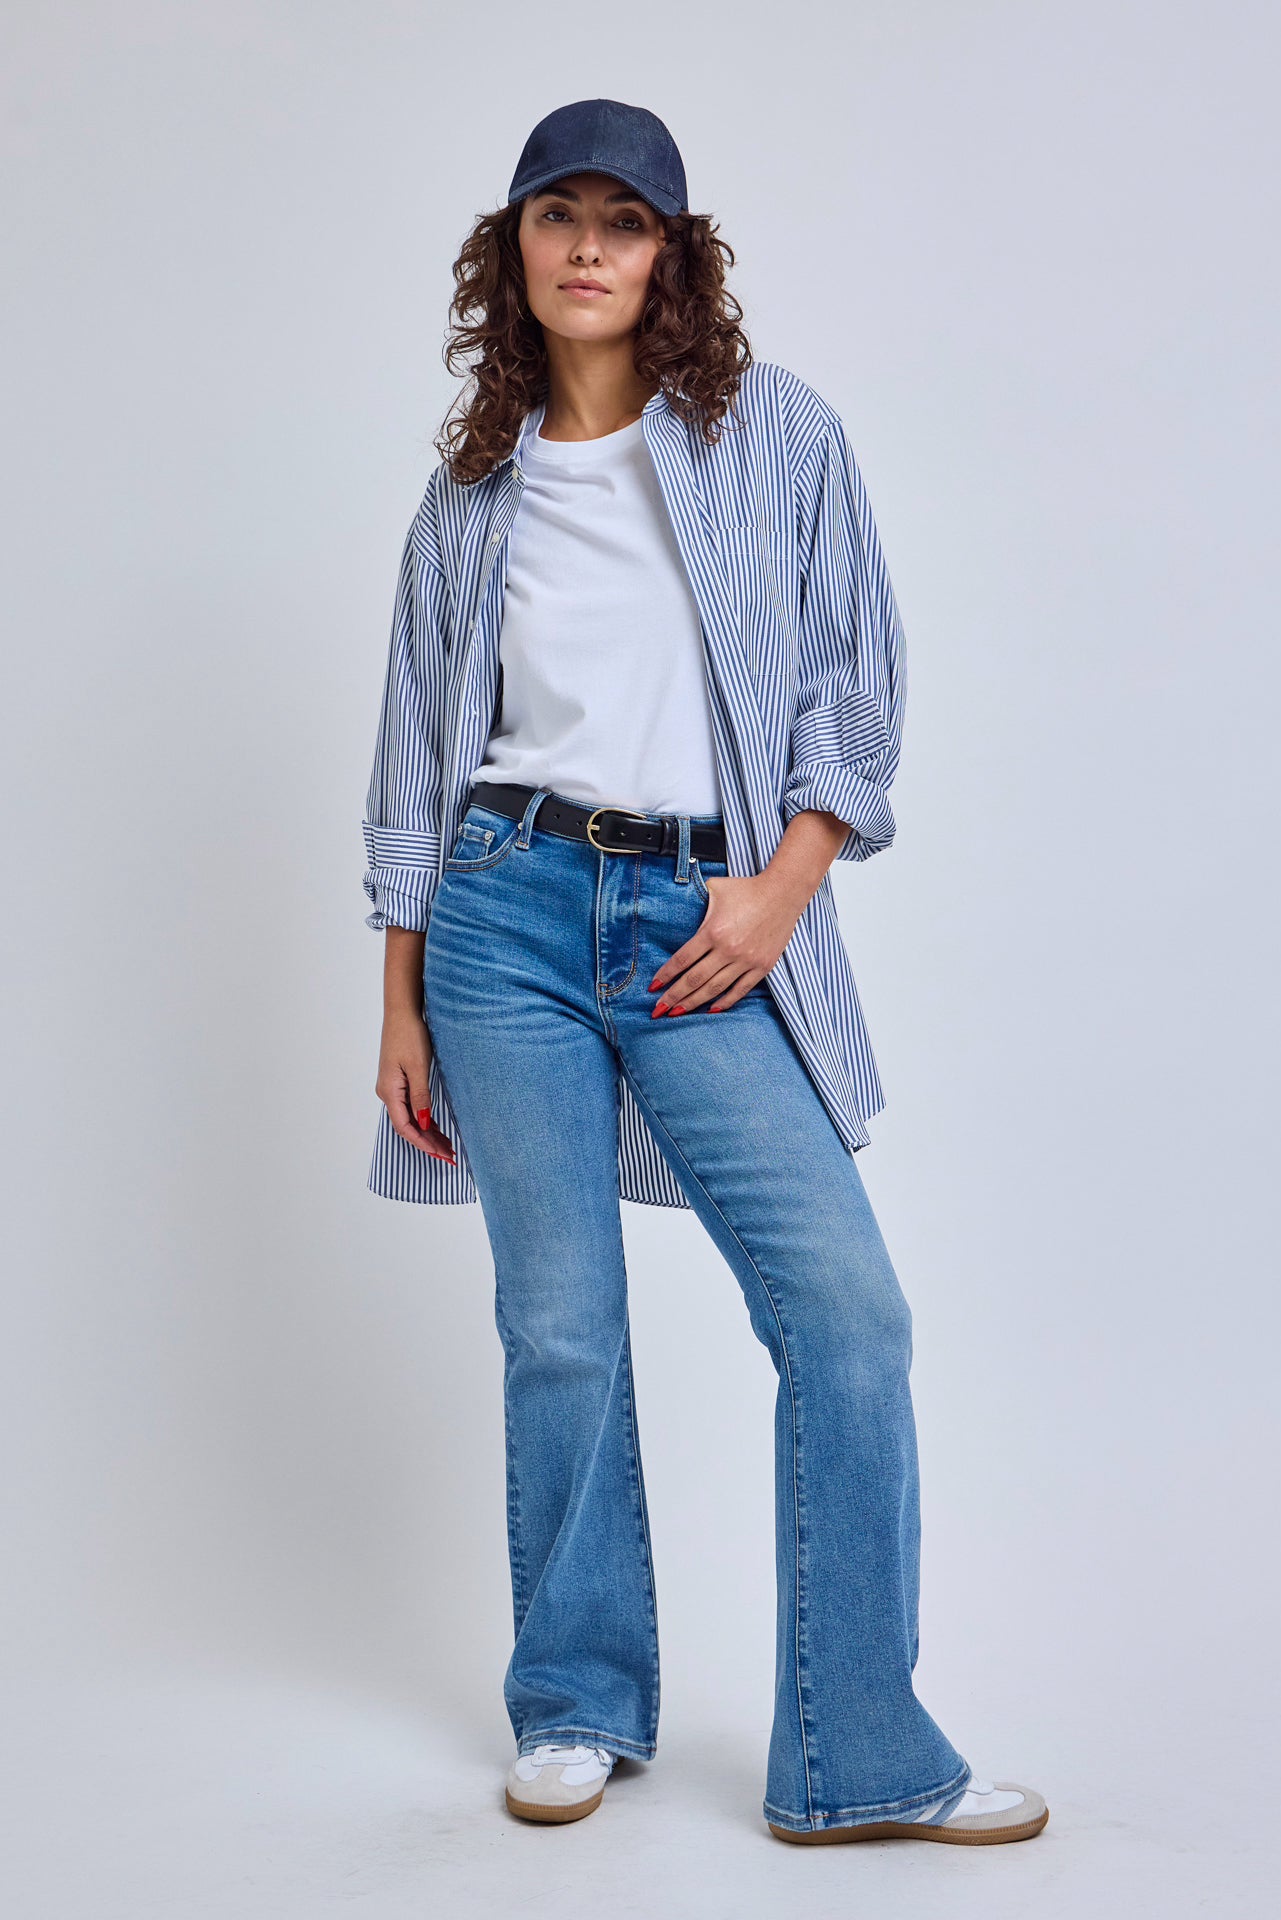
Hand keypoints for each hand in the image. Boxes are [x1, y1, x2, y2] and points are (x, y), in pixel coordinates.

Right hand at [376, 1008, 456, 1161]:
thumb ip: (421, 1097)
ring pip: (411, 1118)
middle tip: (449, 1157)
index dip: (423, 1143)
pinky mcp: (400, 1082)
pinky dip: (425, 1119)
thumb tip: (424, 1123)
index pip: (406, 1127)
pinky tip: (437, 1128)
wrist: (402, 1013)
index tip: (441, 1154)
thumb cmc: (409, 1035)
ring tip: (447, 1146)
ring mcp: (393, 1088)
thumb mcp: (418, 1067)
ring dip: (428, 1133)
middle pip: (408, 1126)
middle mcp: (388, 1093)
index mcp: (390, 1092)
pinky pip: (412, 1107)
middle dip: (428, 1143)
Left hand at [647, 871, 804, 1014]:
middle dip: (673, 997)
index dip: (666, 975)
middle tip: (658, 1009)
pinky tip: (711, 1009)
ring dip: (693, 1003)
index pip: (682, 960)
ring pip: (714, 989)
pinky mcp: (762, 966)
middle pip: (694, 980)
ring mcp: (746, 960)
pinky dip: (725, 1002)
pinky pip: (740, 990)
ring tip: (677, 1013)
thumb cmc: (746, 889)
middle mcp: (728, 949)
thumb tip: (678, 905)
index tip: (653, 987)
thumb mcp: (715, 888)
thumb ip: (695, 901)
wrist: (783, 893)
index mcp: (712, 931)